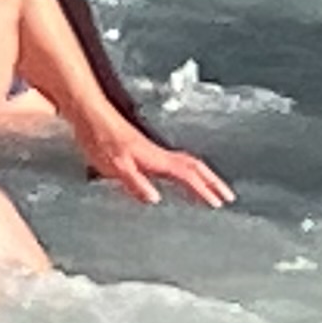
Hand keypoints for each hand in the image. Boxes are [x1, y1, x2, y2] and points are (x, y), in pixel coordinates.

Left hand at [79, 120, 235, 209]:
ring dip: (205, 176)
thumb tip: (156, 199)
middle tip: (228, 196)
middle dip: (214, 182)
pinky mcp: (148, 153)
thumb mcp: (115, 166)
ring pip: (189, 164)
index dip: (204, 190)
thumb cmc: (102, 141)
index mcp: (157, 160)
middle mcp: (160, 155)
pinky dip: (190, 172)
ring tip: (213, 189)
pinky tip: (183, 178)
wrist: (93, 119)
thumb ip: (135, 183)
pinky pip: (179, 163)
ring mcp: (156, 153)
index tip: (217, 203)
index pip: (188, 175)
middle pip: (196, 167)